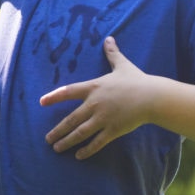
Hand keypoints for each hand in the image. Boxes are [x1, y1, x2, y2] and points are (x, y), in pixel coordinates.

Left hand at [39, 36, 155, 159]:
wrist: (153, 97)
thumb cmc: (137, 80)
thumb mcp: (122, 65)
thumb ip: (112, 53)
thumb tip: (109, 38)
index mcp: (93, 88)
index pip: (68, 92)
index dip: (53, 97)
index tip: (42, 102)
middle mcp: (94, 104)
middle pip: (71, 119)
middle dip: (57, 130)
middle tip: (47, 139)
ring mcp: (103, 118)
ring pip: (80, 133)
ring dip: (67, 141)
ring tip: (56, 148)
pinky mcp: (113, 130)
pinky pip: (97, 142)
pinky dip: (87, 150)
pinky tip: (79, 156)